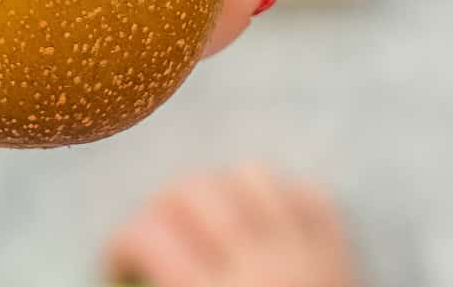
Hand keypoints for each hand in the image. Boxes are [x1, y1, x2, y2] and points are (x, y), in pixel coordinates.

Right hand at [103, 165, 357, 286]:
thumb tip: (112, 284)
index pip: (148, 234)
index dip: (120, 242)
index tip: (115, 262)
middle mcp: (258, 264)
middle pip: (193, 189)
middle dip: (165, 206)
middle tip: (159, 237)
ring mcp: (304, 253)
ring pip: (251, 176)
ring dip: (226, 194)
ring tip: (218, 226)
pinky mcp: (340, 254)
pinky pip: (309, 195)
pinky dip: (286, 202)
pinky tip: (270, 229)